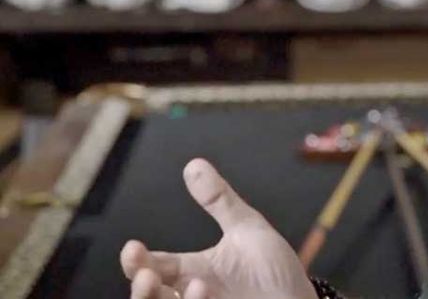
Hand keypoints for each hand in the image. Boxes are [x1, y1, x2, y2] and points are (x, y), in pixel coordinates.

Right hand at [120, 158, 318, 298]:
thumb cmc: (272, 269)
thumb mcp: (246, 229)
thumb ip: (219, 201)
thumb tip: (194, 164)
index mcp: (190, 271)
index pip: (152, 266)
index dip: (138, 260)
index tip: (133, 247)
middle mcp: (190, 295)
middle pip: (150, 296)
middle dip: (141, 289)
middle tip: (145, 275)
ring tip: (182, 284)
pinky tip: (203, 290)